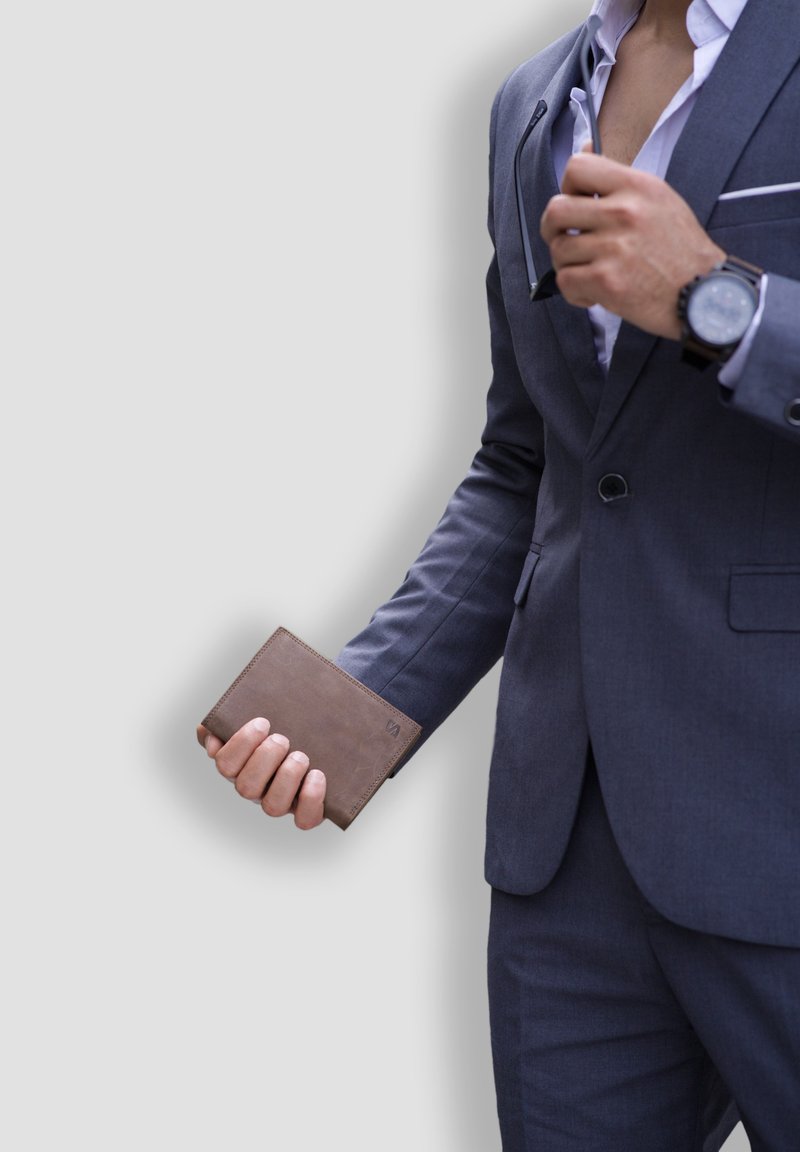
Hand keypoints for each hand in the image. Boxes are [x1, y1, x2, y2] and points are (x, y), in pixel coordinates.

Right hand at [196, 718, 325, 829]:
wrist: (321, 736)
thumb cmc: (285, 723)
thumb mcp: (259, 712)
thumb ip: (227, 718)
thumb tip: (209, 731)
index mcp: (241, 764)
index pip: (226, 764)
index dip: (240, 745)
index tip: (263, 722)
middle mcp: (257, 787)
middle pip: (246, 788)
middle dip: (264, 759)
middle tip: (282, 739)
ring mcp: (282, 801)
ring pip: (272, 806)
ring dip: (286, 778)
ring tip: (300, 756)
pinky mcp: (307, 810)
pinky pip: (304, 819)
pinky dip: (310, 799)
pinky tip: (317, 775)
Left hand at [539, 150, 724, 339]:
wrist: (704, 295)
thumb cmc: (681, 251)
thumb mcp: (660, 200)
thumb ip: (620, 181)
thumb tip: (584, 148)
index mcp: (637, 187)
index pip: (578, 167)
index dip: (567, 186)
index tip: (575, 203)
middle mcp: (624, 213)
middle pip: (555, 210)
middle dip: (553, 229)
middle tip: (565, 240)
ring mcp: (614, 248)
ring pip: (558, 250)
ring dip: (567, 265)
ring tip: (590, 272)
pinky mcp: (607, 281)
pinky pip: (565, 281)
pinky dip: (574, 292)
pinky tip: (593, 294)